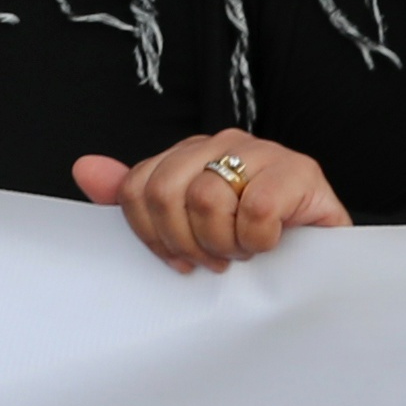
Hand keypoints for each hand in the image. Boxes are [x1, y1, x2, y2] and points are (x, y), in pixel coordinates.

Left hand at [73, 131, 351, 271]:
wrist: (321, 262)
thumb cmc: (252, 243)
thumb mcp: (186, 227)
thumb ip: (135, 199)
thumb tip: (84, 168)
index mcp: (192, 153)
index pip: (137, 187)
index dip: (151, 234)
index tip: (176, 259)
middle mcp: (224, 142)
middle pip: (165, 192)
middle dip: (185, 241)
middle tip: (212, 260)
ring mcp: (264, 152)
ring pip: (207, 199)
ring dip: (224, 243)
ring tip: (242, 253)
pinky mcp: (300, 172)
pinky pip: (256, 210)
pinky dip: (258, 241)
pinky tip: (269, 246)